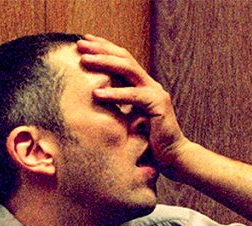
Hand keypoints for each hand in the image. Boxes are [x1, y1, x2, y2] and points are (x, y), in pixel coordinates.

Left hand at [76, 34, 192, 174]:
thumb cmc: (146, 142)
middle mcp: (149, 84)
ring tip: (84, 61)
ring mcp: (156, 93)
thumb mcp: (126, 120)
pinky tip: (97, 94)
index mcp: (141, 85)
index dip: (103, 48)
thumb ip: (114, 107)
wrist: (172, 158)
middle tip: (79, 44)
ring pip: (129, 70)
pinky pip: (135, 95)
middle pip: (124, 58)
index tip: (83, 42)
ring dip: (105, 63)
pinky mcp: (159, 106)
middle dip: (101, 49)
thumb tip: (89, 100)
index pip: (121, 59)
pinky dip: (115, 94)